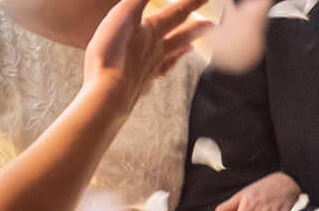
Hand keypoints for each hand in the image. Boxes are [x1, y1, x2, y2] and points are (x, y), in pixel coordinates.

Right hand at [82, 0, 213, 106]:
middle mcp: (156, 52)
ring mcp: (149, 72)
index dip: (192, 3)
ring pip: (170, 59)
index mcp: (152, 32)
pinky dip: (159, 75)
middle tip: (211, 26)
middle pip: (180, 38)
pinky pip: (153, 80)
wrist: (107, 94)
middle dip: (196, 29)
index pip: (177, 13)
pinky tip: (156, 78)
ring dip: (182, 52)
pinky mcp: (137, 88)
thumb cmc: (113, 54)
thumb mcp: (124, 14)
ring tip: (191, 49)